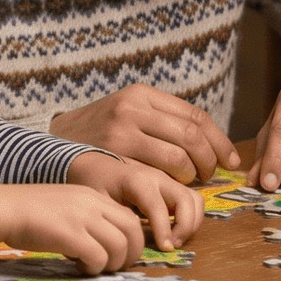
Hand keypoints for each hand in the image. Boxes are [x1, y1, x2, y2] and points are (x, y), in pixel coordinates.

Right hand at [0, 181, 145, 274]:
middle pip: (133, 232)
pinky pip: (99, 257)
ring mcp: (84, 219)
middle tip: (115, 267)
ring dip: (111, 264)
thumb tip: (102, 243)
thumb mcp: (65, 205)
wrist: (5, 208)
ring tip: (94, 267)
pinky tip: (78, 266)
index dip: (133, 241)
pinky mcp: (72, 235)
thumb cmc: (28, 210)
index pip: (130, 218)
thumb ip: (87, 217)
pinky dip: (94, 268)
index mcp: (93, 196)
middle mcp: (93, 204)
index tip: (121, 255)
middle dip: (131, 255)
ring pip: (120, 247)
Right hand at [47, 84, 238, 182]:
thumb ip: (160, 120)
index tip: (229, 160)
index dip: (219, 141)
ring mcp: (121, 131)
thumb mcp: (126, 112)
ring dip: (190, 174)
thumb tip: (208, 142)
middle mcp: (133, 107)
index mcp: (141, 93)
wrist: (51, 143)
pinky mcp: (113, 155)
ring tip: (186, 181)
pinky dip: (170, 182)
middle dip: (209, 159)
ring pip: (178, 155)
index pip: (195, 115)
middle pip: (191, 135)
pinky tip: (168, 187)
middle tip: (209, 175)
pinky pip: (156, 171)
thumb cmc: (97, 133)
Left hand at [67, 151, 202, 253]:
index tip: (165, 249)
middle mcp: (157, 177)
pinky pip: (192, 199)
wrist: (96, 165)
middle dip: (186, 226)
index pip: (158, 207)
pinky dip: (192, 216)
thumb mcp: (98, 201)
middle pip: (186, 200)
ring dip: (192, 222)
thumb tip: (132, 240)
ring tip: (175, 240)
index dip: (165, 230)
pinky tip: (175, 230)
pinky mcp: (172, 185)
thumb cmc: (95, 184)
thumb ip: (115, 218)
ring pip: (195, 199)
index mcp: (137, 181)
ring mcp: (167, 180)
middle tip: (172, 245)